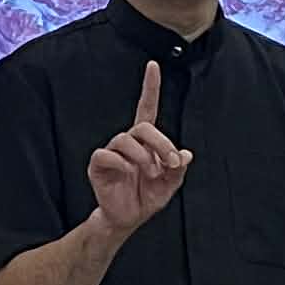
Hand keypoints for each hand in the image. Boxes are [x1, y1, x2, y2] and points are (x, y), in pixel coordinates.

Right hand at [88, 60, 192, 235]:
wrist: (127, 218)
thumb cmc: (147, 197)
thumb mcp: (170, 184)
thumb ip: (178, 169)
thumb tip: (186, 154)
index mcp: (145, 142)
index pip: (147, 107)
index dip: (150, 86)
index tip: (153, 65)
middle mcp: (128, 142)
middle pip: (143, 127)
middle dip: (162, 143)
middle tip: (171, 163)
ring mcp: (111, 152)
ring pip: (126, 139)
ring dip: (144, 157)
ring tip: (151, 174)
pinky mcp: (98, 165)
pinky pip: (107, 155)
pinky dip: (121, 164)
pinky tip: (128, 174)